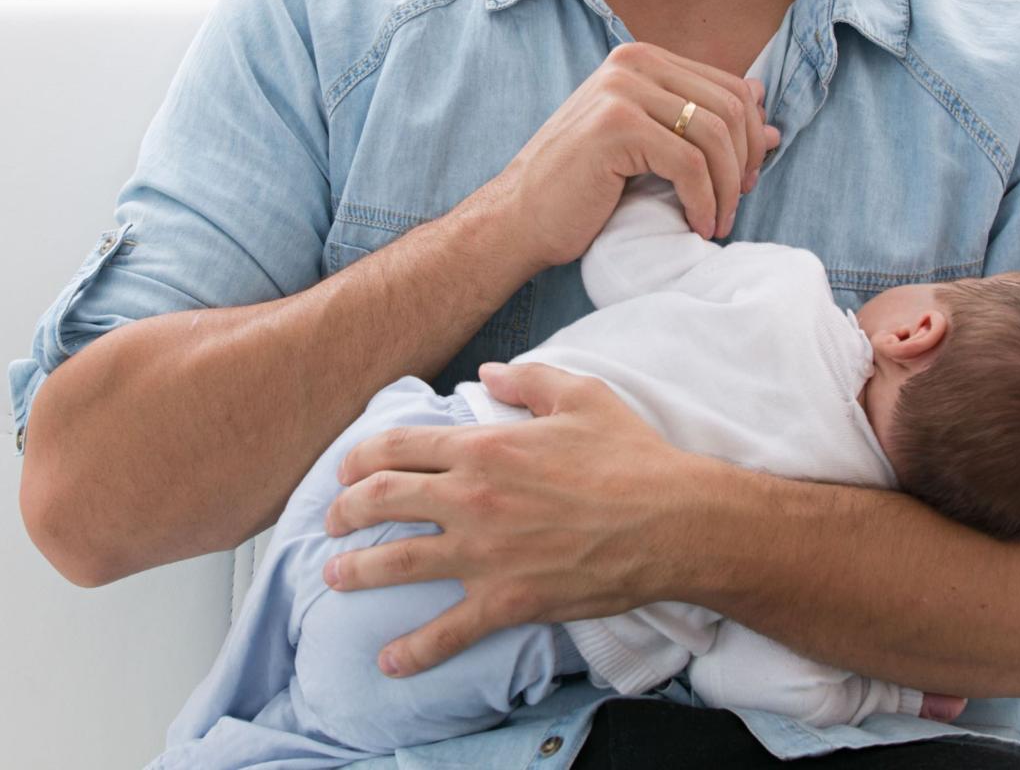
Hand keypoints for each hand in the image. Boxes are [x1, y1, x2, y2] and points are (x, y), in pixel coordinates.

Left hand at [323, 363, 696, 676]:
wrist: (672, 521)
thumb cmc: (631, 456)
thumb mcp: (582, 395)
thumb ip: (527, 378)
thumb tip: (487, 372)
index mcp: (485, 446)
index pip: (396, 447)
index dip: (358, 458)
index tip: (346, 471)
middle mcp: (472, 498)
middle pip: (380, 501)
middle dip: (344, 511)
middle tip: (332, 522)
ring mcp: (485, 553)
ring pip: (395, 563)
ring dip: (355, 571)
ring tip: (335, 575)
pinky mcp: (507, 601)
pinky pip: (447, 632)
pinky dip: (413, 650)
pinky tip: (389, 661)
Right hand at [503, 42, 781, 266]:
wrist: (520, 218)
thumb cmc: (582, 190)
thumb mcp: (649, 150)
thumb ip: (700, 129)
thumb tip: (770, 125)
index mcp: (641, 60)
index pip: (729, 86)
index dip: (750, 137)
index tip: (744, 181)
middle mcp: (631, 63)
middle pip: (729, 107)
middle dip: (743, 163)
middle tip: (735, 205)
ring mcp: (621, 90)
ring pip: (714, 135)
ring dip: (726, 189)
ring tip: (717, 223)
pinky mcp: (616, 126)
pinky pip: (689, 164)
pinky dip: (703, 201)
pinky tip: (698, 225)